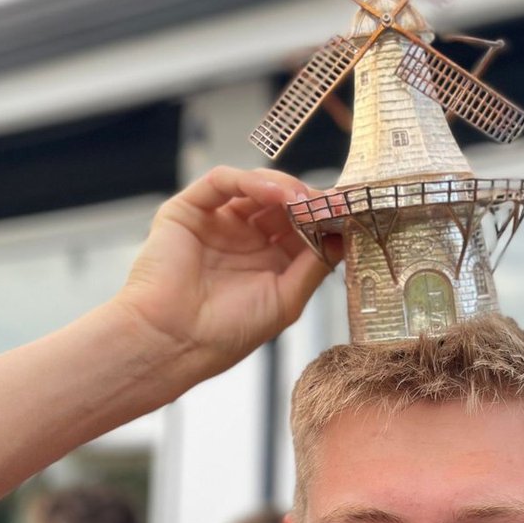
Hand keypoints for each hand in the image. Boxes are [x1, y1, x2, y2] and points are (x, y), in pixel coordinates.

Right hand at [115, 166, 339, 384]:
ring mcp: (218, 222)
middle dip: (309, 200)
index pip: (303, 227)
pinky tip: (275, 192)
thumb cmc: (226, 332)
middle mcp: (245, 238)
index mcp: (269, 262)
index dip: (325, 218)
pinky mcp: (189, 209)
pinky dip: (251, 180)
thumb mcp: (286, 300)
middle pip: (284, 204)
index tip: (349, 213)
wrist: (173, 342)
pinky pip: (222, 182)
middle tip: (331, 200)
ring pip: (257, 187)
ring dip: (285, 187)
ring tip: (304, 199)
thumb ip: (315, 265)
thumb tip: (345, 235)